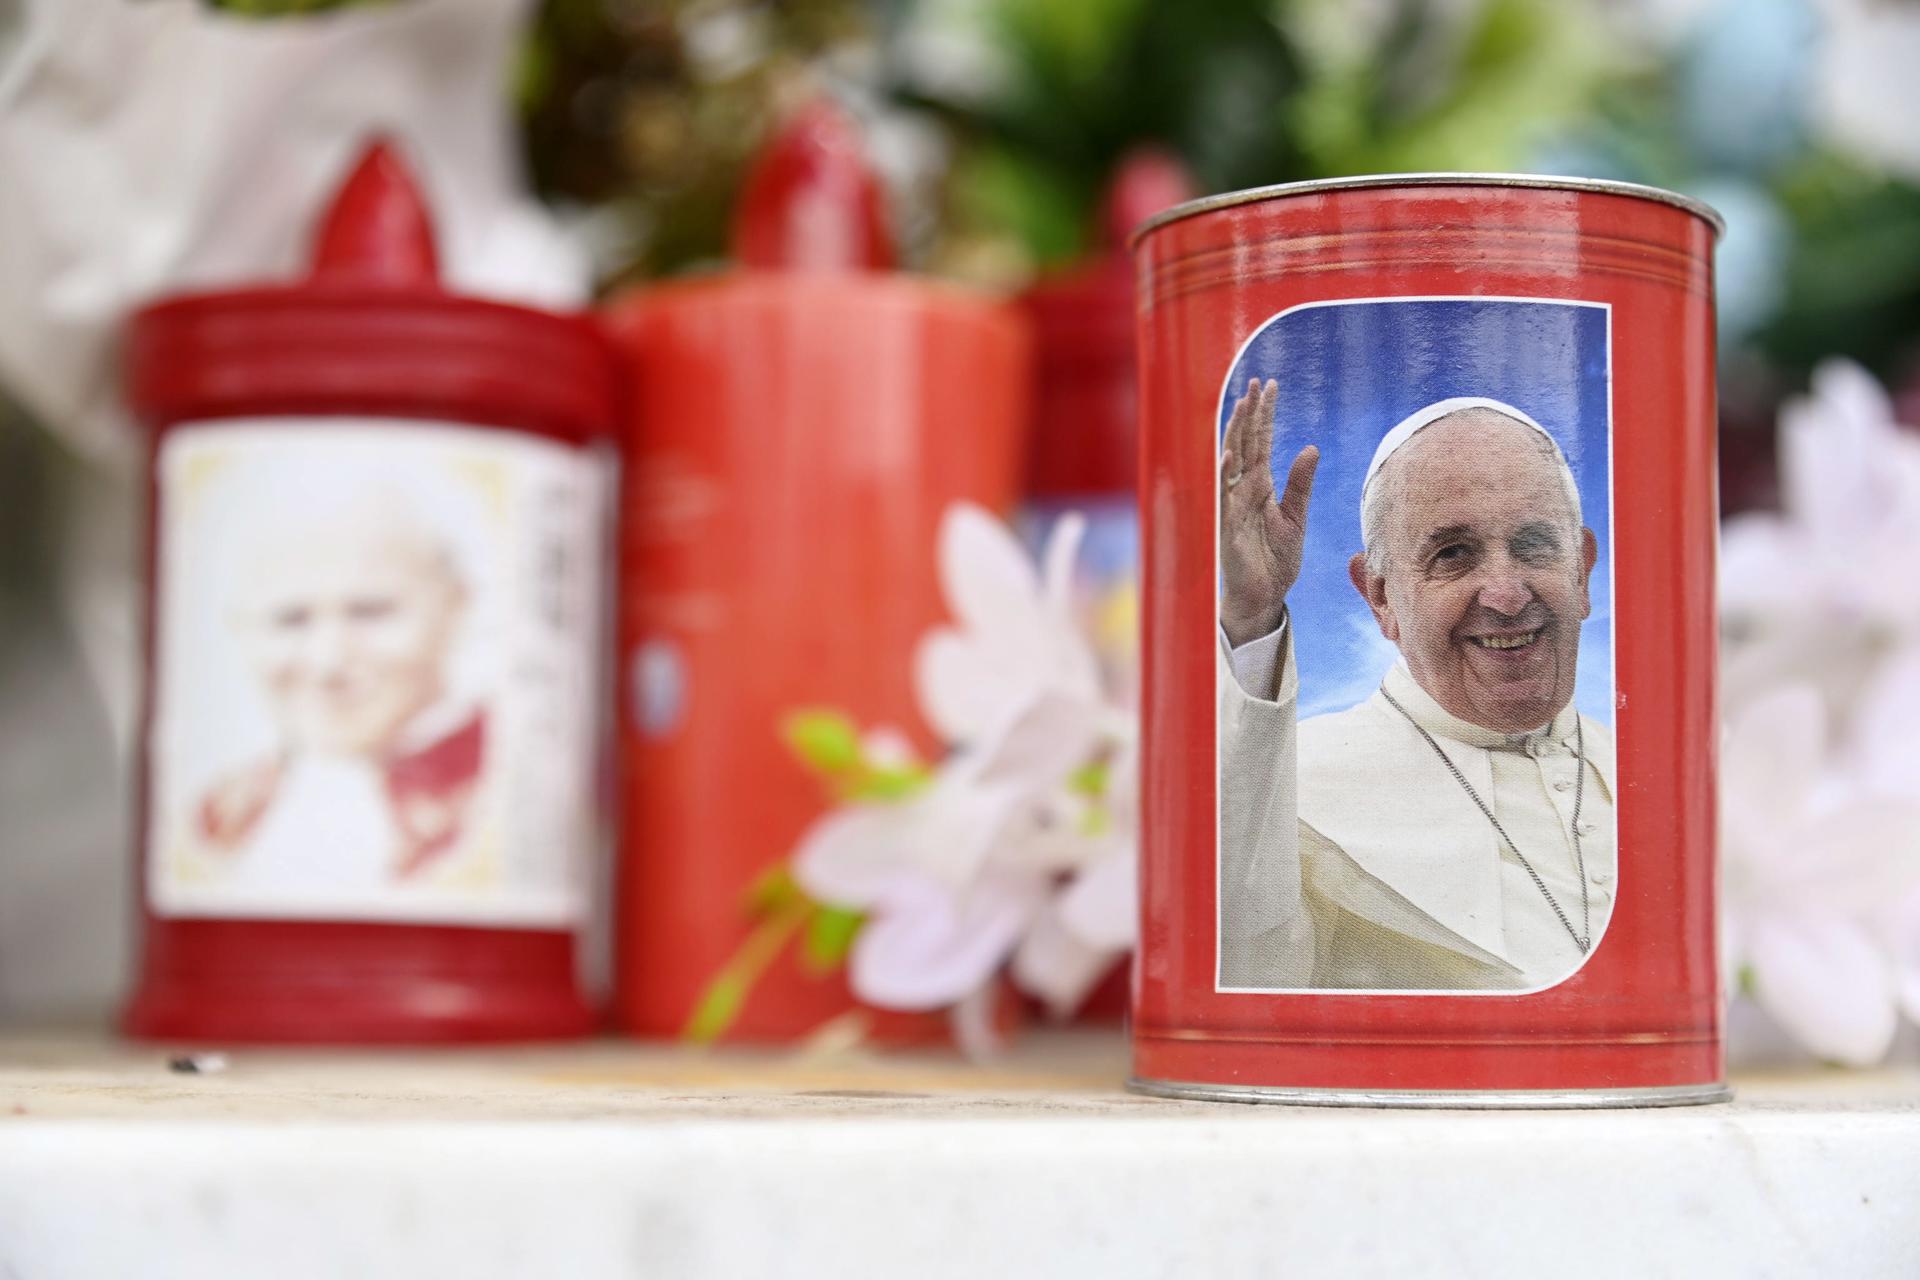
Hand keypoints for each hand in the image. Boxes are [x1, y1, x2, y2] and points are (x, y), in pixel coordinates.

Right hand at [1219, 378, 1318, 647]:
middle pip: (1244, 442)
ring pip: (1231, 461)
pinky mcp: (1227, 526)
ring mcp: (1232, 505)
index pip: (1261, 441)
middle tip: (1254, 382)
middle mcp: (1243, 489)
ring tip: (1241, 405)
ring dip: (1235, 434)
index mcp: (1261, 485)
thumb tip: (1311, 447)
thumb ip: (1301, 484)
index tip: (1269, 385)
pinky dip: (1225, 475)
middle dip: (1248, 413)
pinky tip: (1230, 454)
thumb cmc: (1276, 560)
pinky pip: (1223, 496)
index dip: (1265, 413)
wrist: (1265, 596)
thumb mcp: (1296, 518)